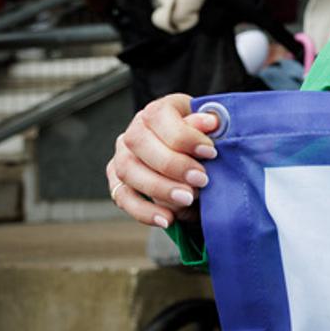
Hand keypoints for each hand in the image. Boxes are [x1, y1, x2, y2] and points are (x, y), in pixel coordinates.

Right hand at [107, 94, 219, 227]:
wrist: (197, 160)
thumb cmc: (204, 140)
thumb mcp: (210, 129)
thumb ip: (208, 126)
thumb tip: (210, 122)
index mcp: (157, 112)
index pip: (158, 116)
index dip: (183, 134)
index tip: (210, 151)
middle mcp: (133, 132)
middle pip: (139, 143)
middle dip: (172, 164)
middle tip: (201, 180)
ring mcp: (122, 157)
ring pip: (128, 171)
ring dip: (159, 187)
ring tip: (188, 199)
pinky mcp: (118, 182)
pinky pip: (124, 198)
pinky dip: (144, 211)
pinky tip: (168, 219)